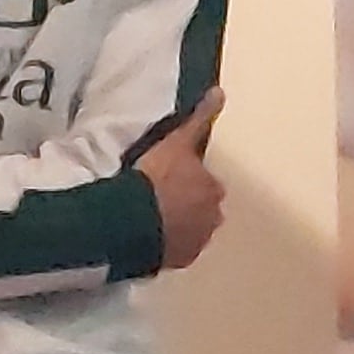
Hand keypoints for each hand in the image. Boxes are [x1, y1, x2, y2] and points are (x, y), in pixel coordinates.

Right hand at [139, 88, 227, 271]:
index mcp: (214, 190)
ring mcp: (196, 243)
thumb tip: (220, 92)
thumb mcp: (178, 141)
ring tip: (150, 216)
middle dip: (187, 204)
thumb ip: (200, 118)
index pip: (207, 183)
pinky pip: (174, 250)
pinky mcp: (178, 261)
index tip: (169, 178)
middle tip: (158, 197)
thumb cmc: (157, 176)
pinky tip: (147, 234)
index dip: (188, 180)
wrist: (133, 217)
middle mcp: (212, 219)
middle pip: (202, 209)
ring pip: (190, 230)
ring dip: (177, 224)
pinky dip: (165, 243)